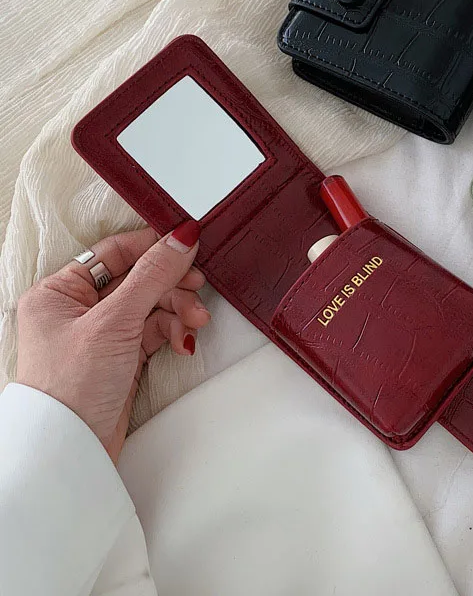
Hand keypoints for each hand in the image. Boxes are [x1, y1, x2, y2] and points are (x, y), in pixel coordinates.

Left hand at [16, 221, 209, 462]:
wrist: (71, 451)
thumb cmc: (70, 388)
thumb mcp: (115, 320)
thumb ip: (152, 275)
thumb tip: (182, 237)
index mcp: (61, 291)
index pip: (115, 252)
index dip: (154, 247)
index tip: (188, 244)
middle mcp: (79, 308)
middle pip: (140, 279)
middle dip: (172, 286)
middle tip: (197, 288)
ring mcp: (103, 333)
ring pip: (153, 305)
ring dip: (179, 311)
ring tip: (194, 324)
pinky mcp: (122, 355)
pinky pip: (157, 330)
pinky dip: (174, 333)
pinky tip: (184, 342)